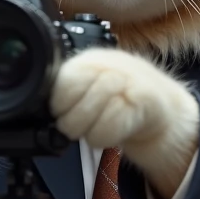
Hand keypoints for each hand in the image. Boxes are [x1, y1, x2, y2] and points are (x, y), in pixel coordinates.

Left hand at [50, 49, 199, 198]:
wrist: (162, 109)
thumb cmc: (119, 102)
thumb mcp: (90, 90)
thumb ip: (67, 93)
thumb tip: (37, 107)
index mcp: (90, 61)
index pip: (63, 80)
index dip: (59, 104)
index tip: (63, 113)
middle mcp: (110, 65)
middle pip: (76, 99)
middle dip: (72, 122)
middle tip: (79, 128)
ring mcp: (130, 80)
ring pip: (92, 112)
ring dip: (90, 132)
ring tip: (96, 131)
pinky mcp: (145, 99)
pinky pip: (113, 125)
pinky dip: (106, 137)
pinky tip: (112, 134)